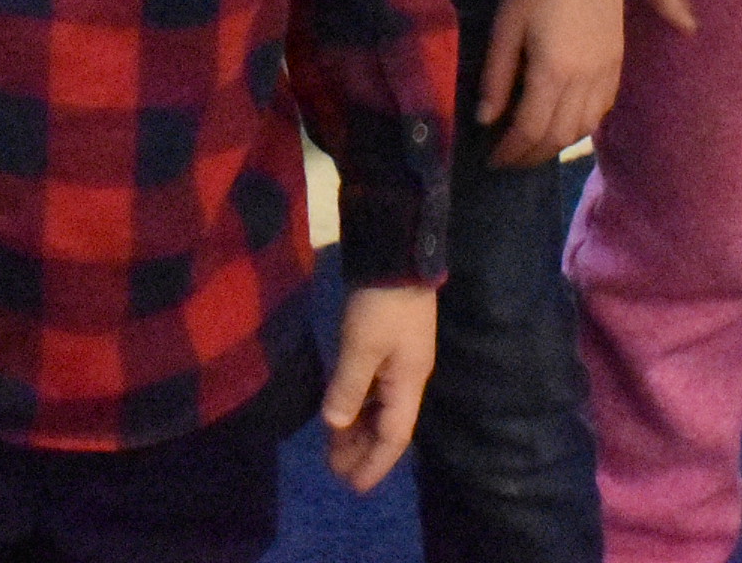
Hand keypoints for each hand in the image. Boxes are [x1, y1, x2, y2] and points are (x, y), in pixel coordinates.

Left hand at [319, 284, 437, 491]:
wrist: (397, 256)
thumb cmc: (382, 304)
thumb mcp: (361, 347)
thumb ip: (348, 388)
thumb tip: (335, 425)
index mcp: (408, 383)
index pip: (394, 437)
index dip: (374, 463)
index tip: (354, 486)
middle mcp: (407, 378)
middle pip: (387, 425)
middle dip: (363, 450)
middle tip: (335, 471)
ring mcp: (398, 362)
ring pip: (378, 407)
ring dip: (357, 428)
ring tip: (333, 447)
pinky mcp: (387, 345)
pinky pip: (372, 388)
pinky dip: (357, 403)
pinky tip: (340, 410)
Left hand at [478, 0, 625, 166]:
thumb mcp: (506, 24)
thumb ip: (496, 75)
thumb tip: (485, 119)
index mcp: (553, 72)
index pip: (530, 129)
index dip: (510, 151)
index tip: (492, 160)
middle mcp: (584, 82)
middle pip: (559, 137)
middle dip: (531, 155)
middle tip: (509, 160)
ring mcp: (605, 75)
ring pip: (583, 129)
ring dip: (557, 145)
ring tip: (533, 146)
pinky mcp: (617, 65)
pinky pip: (601, 111)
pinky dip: (581, 127)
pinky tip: (565, 123)